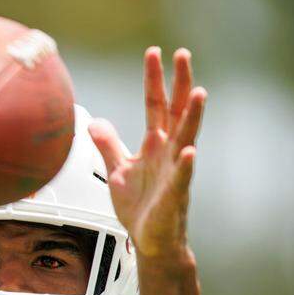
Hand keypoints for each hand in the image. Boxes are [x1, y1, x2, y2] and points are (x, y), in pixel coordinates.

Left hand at [88, 48, 205, 261]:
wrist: (149, 241)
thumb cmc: (139, 206)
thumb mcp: (118, 170)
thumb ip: (108, 145)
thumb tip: (94, 123)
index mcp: (155, 144)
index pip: (155, 105)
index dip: (154, 80)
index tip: (154, 53)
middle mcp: (168, 153)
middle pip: (176, 112)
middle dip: (180, 84)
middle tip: (183, 55)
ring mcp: (174, 172)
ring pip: (186, 139)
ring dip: (192, 117)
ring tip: (199, 93)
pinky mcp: (174, 196)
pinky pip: (181, 178)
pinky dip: (185, 165)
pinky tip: (189, 152)